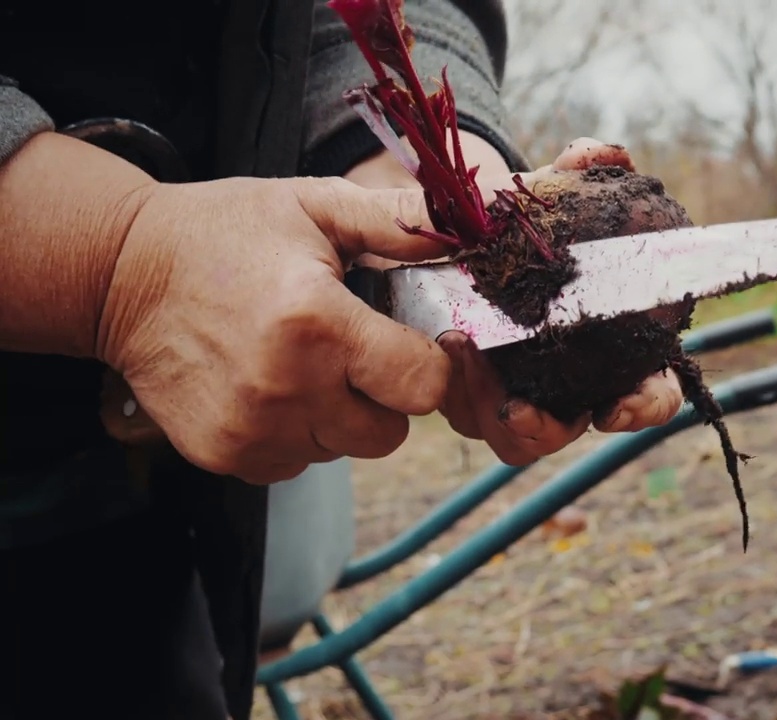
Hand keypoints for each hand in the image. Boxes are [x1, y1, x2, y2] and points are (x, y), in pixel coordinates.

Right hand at [99, 175, 455, 483]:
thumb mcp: (314, 205)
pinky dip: (295, 434)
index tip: (404, 339)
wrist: (118, 272)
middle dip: (386, 395)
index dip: (427, 363)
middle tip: (350, 350)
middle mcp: (287, 389)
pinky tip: (268, 385)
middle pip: (391, 431)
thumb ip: (398, 221)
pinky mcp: (224, 454)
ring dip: (339, 415)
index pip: (424, 385)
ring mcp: (252, 430)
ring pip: (344, 449)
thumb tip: (470, 226)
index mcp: (318, 324)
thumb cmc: (226, 231)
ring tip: (301, 361)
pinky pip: (295, 463)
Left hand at [344, 135, 684, 465]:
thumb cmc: (544, 224)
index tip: (619, 406)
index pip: (651, 395)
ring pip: (513, 435)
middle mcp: (574, 387)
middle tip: (519, 404)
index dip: (644, 406)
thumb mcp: (561, 193)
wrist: (482, 234)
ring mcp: (520, 397)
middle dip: (546, 424)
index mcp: (621, 353)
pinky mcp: (471, 397)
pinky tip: (448, 339)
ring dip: (488, 404)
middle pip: (569, 429)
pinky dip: (457, 383)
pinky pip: (465, 413)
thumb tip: (600, 154)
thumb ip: (584, 173)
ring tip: (465, 350)